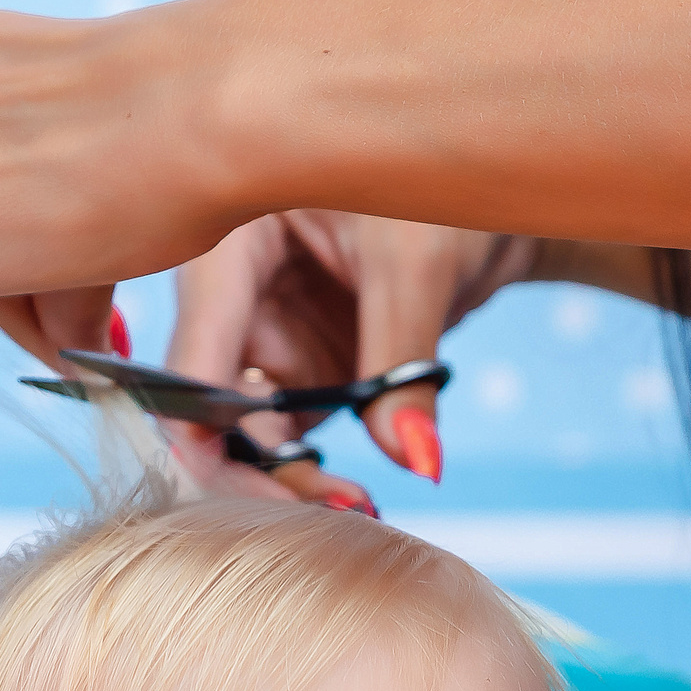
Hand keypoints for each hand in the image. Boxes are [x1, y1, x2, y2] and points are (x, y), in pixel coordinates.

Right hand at [162, 213, 537, 498]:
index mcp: (227, 243)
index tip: (263, 491)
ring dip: (288, 483)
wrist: (499, 186)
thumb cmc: (446, 178)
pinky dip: (313, 475)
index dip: (208, 432)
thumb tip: (414, 460)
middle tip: (332, 512)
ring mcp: (262, 336)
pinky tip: (355, 498)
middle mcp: (230, 295)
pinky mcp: (299, 369)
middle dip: (254, 473)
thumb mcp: (421, 261)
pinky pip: (288, 437)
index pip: (190, 353)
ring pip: (247, 435)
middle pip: (207, 408)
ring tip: (357, 509)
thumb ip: (404, 360)